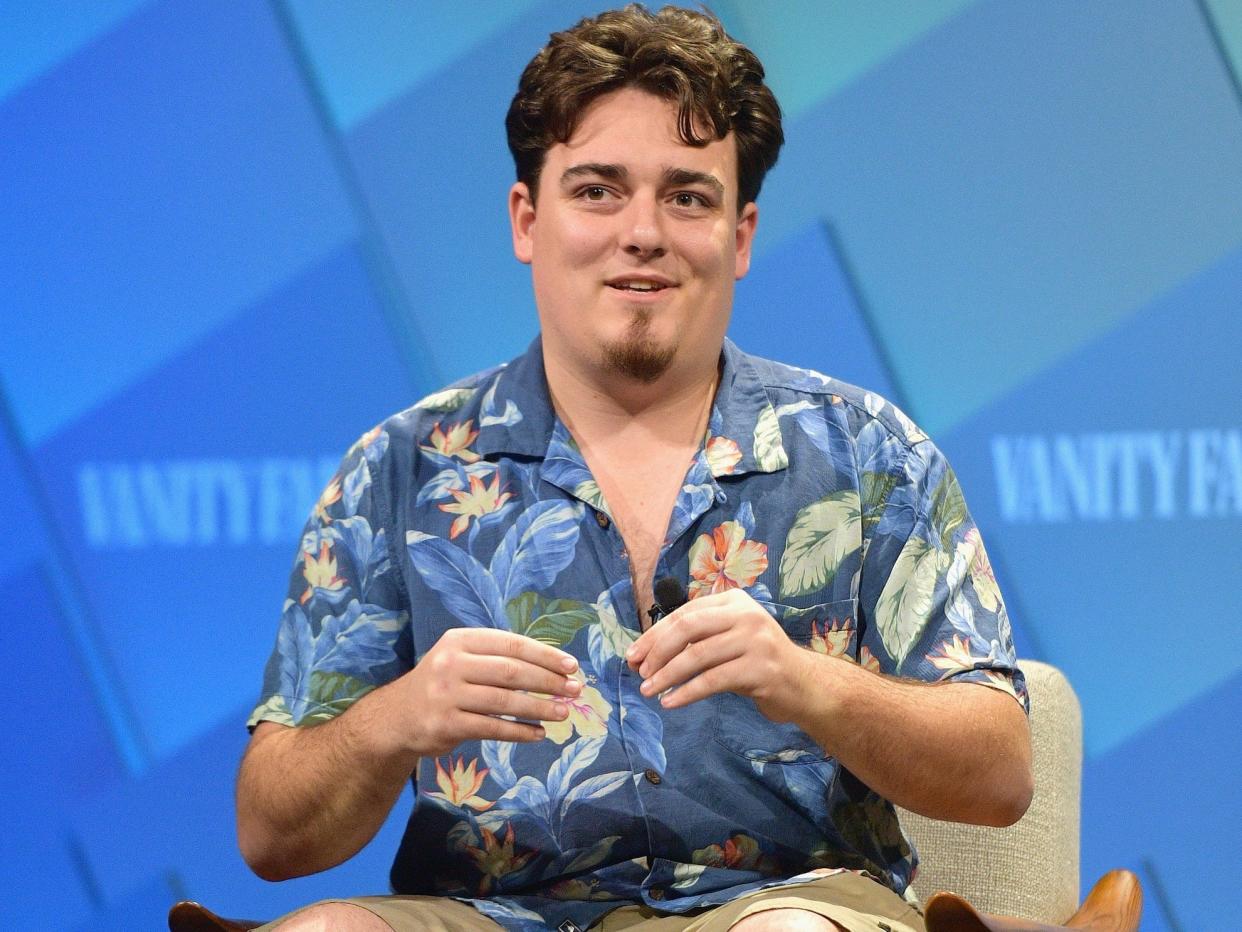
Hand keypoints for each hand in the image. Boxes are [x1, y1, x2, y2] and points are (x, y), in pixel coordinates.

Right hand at [378, 628, 581, 758]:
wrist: (398, 717)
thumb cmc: (443, 684)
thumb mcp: (462, 658)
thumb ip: (498, 658)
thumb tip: (553, 666)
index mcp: (460, 640)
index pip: (511, 644)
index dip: (545, 655)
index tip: (571, 666)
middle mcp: (451, 663)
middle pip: (511, 671)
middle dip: (548, 681)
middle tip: (575, 690)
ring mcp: (447, 695)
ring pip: (504, 701)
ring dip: (539, 707)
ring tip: (563, 712)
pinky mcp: (446, 724)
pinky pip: (492, 727)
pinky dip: (519, 731)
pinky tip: (538, 733)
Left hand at [625, 589, 809, 721]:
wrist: (802, 685)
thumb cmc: (756, 662)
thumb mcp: (727, 642)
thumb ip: (694, 642)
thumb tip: (643, 656)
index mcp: (733, 601)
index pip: (684, 614)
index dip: (654, 635)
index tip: (633, 655)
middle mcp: (745, 614)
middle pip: (688, 628)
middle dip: (657, 651)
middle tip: (640, 673)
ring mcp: (755, 640)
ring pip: (697, 656)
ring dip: (667, 675)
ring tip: (649, 691)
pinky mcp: (760, 668)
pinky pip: (712, 680)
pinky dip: (686, 692)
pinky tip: (671, 702)